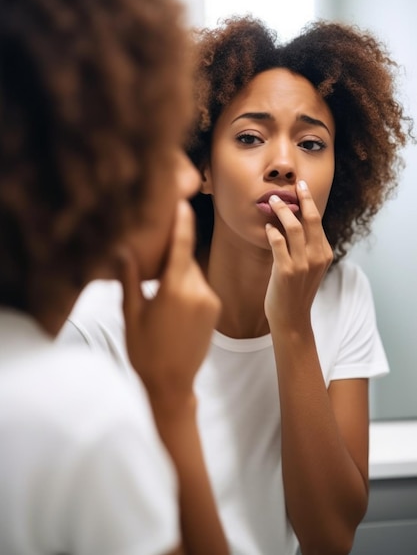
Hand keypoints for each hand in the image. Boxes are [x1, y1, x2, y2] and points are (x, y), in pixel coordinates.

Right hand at [118, 199, 220, 405]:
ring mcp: (210, 301)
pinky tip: (172, 302)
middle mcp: (198, 292)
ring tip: (160, 287)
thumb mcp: (131, 315)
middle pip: (185, 259)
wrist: (172, 385)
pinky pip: (201, 287)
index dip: (182, 223)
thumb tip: (121, 250)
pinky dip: (188, 285)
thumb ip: (130, 280)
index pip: (181, 247)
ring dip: (179, 272)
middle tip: (153, 255)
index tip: (182, 202)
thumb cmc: (146, 352)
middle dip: (172, 255)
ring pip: (193, 273)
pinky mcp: (215, 310)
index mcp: (175, 290)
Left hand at [264, 180, 332, 332]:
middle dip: (303, 198)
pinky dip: (272, 232)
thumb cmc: (296, 291)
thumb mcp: (309, 267)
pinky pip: (279, 244)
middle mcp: (317, 257)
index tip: (301, 187)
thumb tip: (293, 221)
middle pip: (311, 219)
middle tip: (293, 184)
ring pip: (294, 228)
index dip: (308, 202)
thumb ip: (306, 247)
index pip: (318, 221)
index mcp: (325, 254)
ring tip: (271, 200)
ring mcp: (303, 264)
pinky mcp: (287, 271)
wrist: (292, 319)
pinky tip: (267, 227)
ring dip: (282, 211)